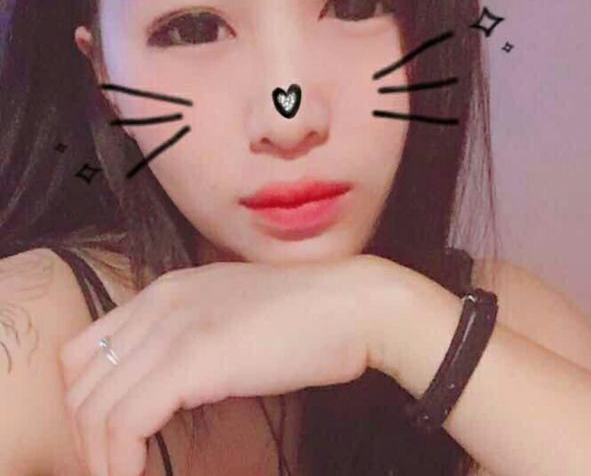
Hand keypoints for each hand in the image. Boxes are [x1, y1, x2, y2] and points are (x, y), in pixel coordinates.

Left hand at [58, 253, 398, 475]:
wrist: (352, 303)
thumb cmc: (306, 317)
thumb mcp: (231, 316)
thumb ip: (193, 337)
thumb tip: (169, 385)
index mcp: (166, 290)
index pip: (85, 350)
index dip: (86, 401)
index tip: (108, 441)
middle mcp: (160, 301)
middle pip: (80, 380)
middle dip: (86, 436)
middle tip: (112, 469)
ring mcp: (175, 326)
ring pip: (95, 405)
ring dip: (99, 457)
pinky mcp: (193, 357)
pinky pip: (126, 421)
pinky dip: (119, 461)